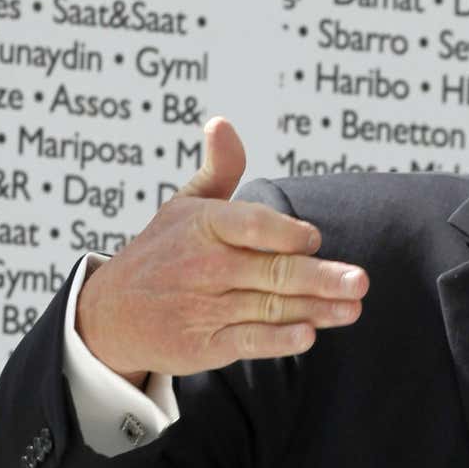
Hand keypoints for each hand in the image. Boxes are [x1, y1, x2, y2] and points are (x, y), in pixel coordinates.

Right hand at [75, 116, 367, 386]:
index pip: (251, 225)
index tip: (315, 239)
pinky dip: (278, 341)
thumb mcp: (185, 204)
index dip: (285, 232)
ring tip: (353, 307)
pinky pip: (248, 341)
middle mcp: (203, 266)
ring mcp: (204, 307)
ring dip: (316, 310)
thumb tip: (222, 122)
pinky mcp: (204, 345)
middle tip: (359, 280)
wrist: (108, 314)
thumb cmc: (162, 251)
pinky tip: (308, 336)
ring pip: (270, 307)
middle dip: (319, 277)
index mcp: (204, 225)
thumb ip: (220, 167)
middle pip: (272, 271)